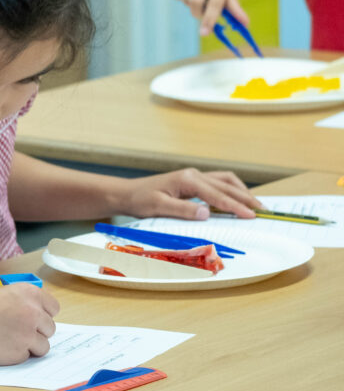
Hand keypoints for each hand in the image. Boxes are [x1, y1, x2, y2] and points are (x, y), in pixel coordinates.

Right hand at [0, 284, 58, 364]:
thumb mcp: (1, 293)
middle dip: (36, 332)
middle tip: (17, 332)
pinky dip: (16, 356)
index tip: (34, 319)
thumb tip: (35, 318)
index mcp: (29, 293)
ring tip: (9, 342)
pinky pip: (26, 358)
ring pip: (43, 347)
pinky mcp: (17, 354)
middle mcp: (32, 313)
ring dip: (30, 346)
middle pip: (50, 329)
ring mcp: (26, 335)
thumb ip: (22, 303)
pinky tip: (0, 348)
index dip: (42, 315)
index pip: (53, 308)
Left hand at [116, 168, 259, 219]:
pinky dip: (230, 190)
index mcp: (187, 179)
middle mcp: (193, 175)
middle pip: (226, 185)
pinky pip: (217, 184)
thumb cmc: (140, 200)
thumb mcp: (159, 207)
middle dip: (246, 198)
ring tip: (254, 205)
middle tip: (263, 211)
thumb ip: (183, 210)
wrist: (126, 194)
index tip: (252, 216)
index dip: (236, 206)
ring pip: (225, 180)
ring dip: (241, 191)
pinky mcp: (191, 182)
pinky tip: (236, 200)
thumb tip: (207, 213)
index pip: (217, 195)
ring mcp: (193, 177)